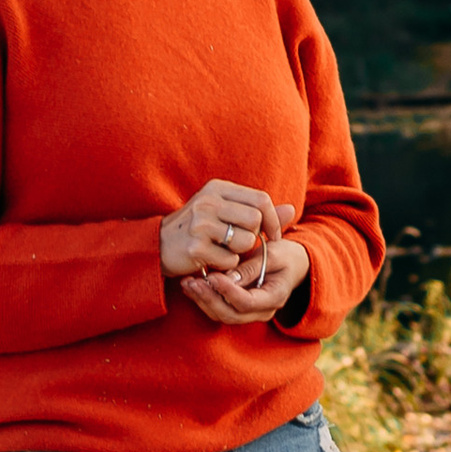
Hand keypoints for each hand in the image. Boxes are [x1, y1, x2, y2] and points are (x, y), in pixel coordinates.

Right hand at [161, 180, 282, 283]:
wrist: (158, 246)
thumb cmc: (197, 227)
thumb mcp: (225, 211)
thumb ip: (258, 211)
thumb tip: (292, 210)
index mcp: (217, 188)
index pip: (261, 199)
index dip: (273, 219)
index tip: (273, 234)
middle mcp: (208, 202)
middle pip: (256, 220)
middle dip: (256, 237)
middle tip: (245, 244)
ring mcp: (200, 224)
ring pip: (245, 241)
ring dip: (240, 252)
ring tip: (224, 250)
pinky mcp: (196, 247)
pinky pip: (230, 259)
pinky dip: (227, 263)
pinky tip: (213, 259)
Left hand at [183, 233, 312, 329]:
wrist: (293, 264)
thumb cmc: (285, 255)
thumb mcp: (274, 254)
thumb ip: (251, 267)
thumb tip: (228, 277)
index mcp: (274, 297)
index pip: (247, 302)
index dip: (228, 291)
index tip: (212, 276)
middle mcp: (262, 311)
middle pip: (231, 314)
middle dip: (209, 299)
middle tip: (192, 282)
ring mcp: (251, 314)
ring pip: (222, 315)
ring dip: (202, 301)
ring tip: (187, 283)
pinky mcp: (239, 309)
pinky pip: (219, 310)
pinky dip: (204, 300)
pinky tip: (191, 286)